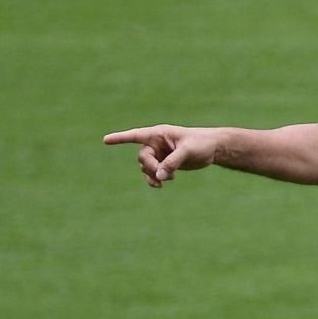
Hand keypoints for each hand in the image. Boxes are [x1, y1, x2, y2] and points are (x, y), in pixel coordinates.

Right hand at [102, 124, 220, 187]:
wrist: (212, 148)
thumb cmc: (201, 144)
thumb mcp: (187, 151)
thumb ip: (172, 163)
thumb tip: (160, 176)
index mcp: (159, 134)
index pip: (135, 136)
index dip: (120, 138)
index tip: (105, 140)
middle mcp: (156, 143)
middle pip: (143, 158)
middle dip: (151, 168)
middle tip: (163, 176)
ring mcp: (160, 154)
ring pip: (146, 167)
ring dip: (153, 175)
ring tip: (167, 180)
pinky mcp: (164, 163)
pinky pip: (153, 173)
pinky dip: (156, 179)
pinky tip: (163, 184)